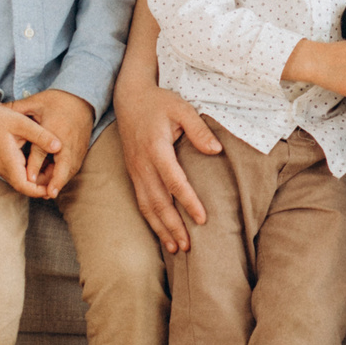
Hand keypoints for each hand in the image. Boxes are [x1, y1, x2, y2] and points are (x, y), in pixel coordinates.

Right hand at [0, 97, 64, 199]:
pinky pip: (18, 174)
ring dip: (37, 179)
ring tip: (54, 168)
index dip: (39, 190)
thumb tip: (59, 147)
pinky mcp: (2, 163)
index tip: (54, 187)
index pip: (24, 186)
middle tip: (59, 175)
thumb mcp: (22, 123)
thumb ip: (41, 135)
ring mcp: (1, 167)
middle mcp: (3, 168)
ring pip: (21, 181)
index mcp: (7, 161)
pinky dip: (31, 173)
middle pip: (24, 186)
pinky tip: (43, 163)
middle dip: (42, 185)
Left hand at [9, 88, 94, 194]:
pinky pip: (73, 167)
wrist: (82, 99)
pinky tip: (55, 185)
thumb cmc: (57, 100)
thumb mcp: (36, 101)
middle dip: (56, 180)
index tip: (28, 178)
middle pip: (64, 164)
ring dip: (60, 182)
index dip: (35, 165)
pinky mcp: (81, 150)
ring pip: (70, 169)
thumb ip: (16, 106)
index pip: (43, 150)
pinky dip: (64, 177)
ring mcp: (77, 146)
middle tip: (46, 193)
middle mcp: (68, 140)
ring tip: (48, 193)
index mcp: (55, 127)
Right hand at [116, 0, 218, 251]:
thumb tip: (216, 150)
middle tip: (188, 247)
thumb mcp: (182, 108)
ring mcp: (135, 170)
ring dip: (160, 228)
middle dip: (172, 226)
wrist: (129, 96)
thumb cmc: (160, 102)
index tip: (202, 219)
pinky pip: (141, 201)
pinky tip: (161, 232)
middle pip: (158, 202)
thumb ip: (199, 129)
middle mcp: (142, 164)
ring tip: (176, 248)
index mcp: (156, 149)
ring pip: (147, 206)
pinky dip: (151, 219)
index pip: (174, 182)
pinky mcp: (132, 173)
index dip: (189, 201)